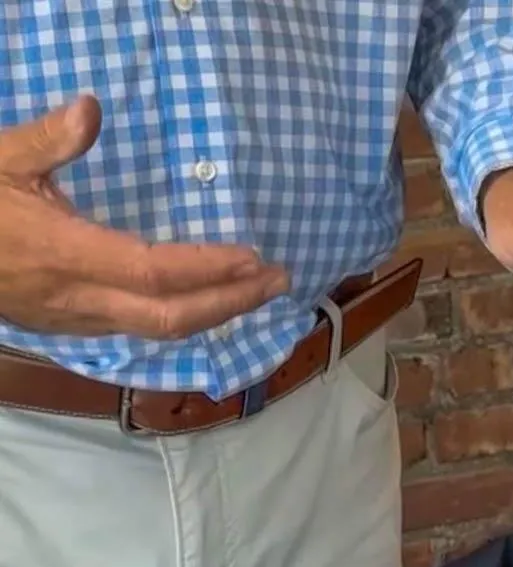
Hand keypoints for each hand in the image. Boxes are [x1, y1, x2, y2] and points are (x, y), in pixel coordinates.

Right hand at [0, 96, 289, 338]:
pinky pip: (136, 330)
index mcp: (64, 255)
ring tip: (254, 291)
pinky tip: (202, 303)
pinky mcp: (68, 327)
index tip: (256, 257)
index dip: (210, 269)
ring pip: (156, 330)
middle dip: (232, 302)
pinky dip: (179, 318)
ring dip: (212, 313)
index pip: (156, 272)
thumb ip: (48, 139)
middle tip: (280, 280)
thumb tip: (90, 107)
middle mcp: (77, 298)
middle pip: (171, 317)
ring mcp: (74, 320)